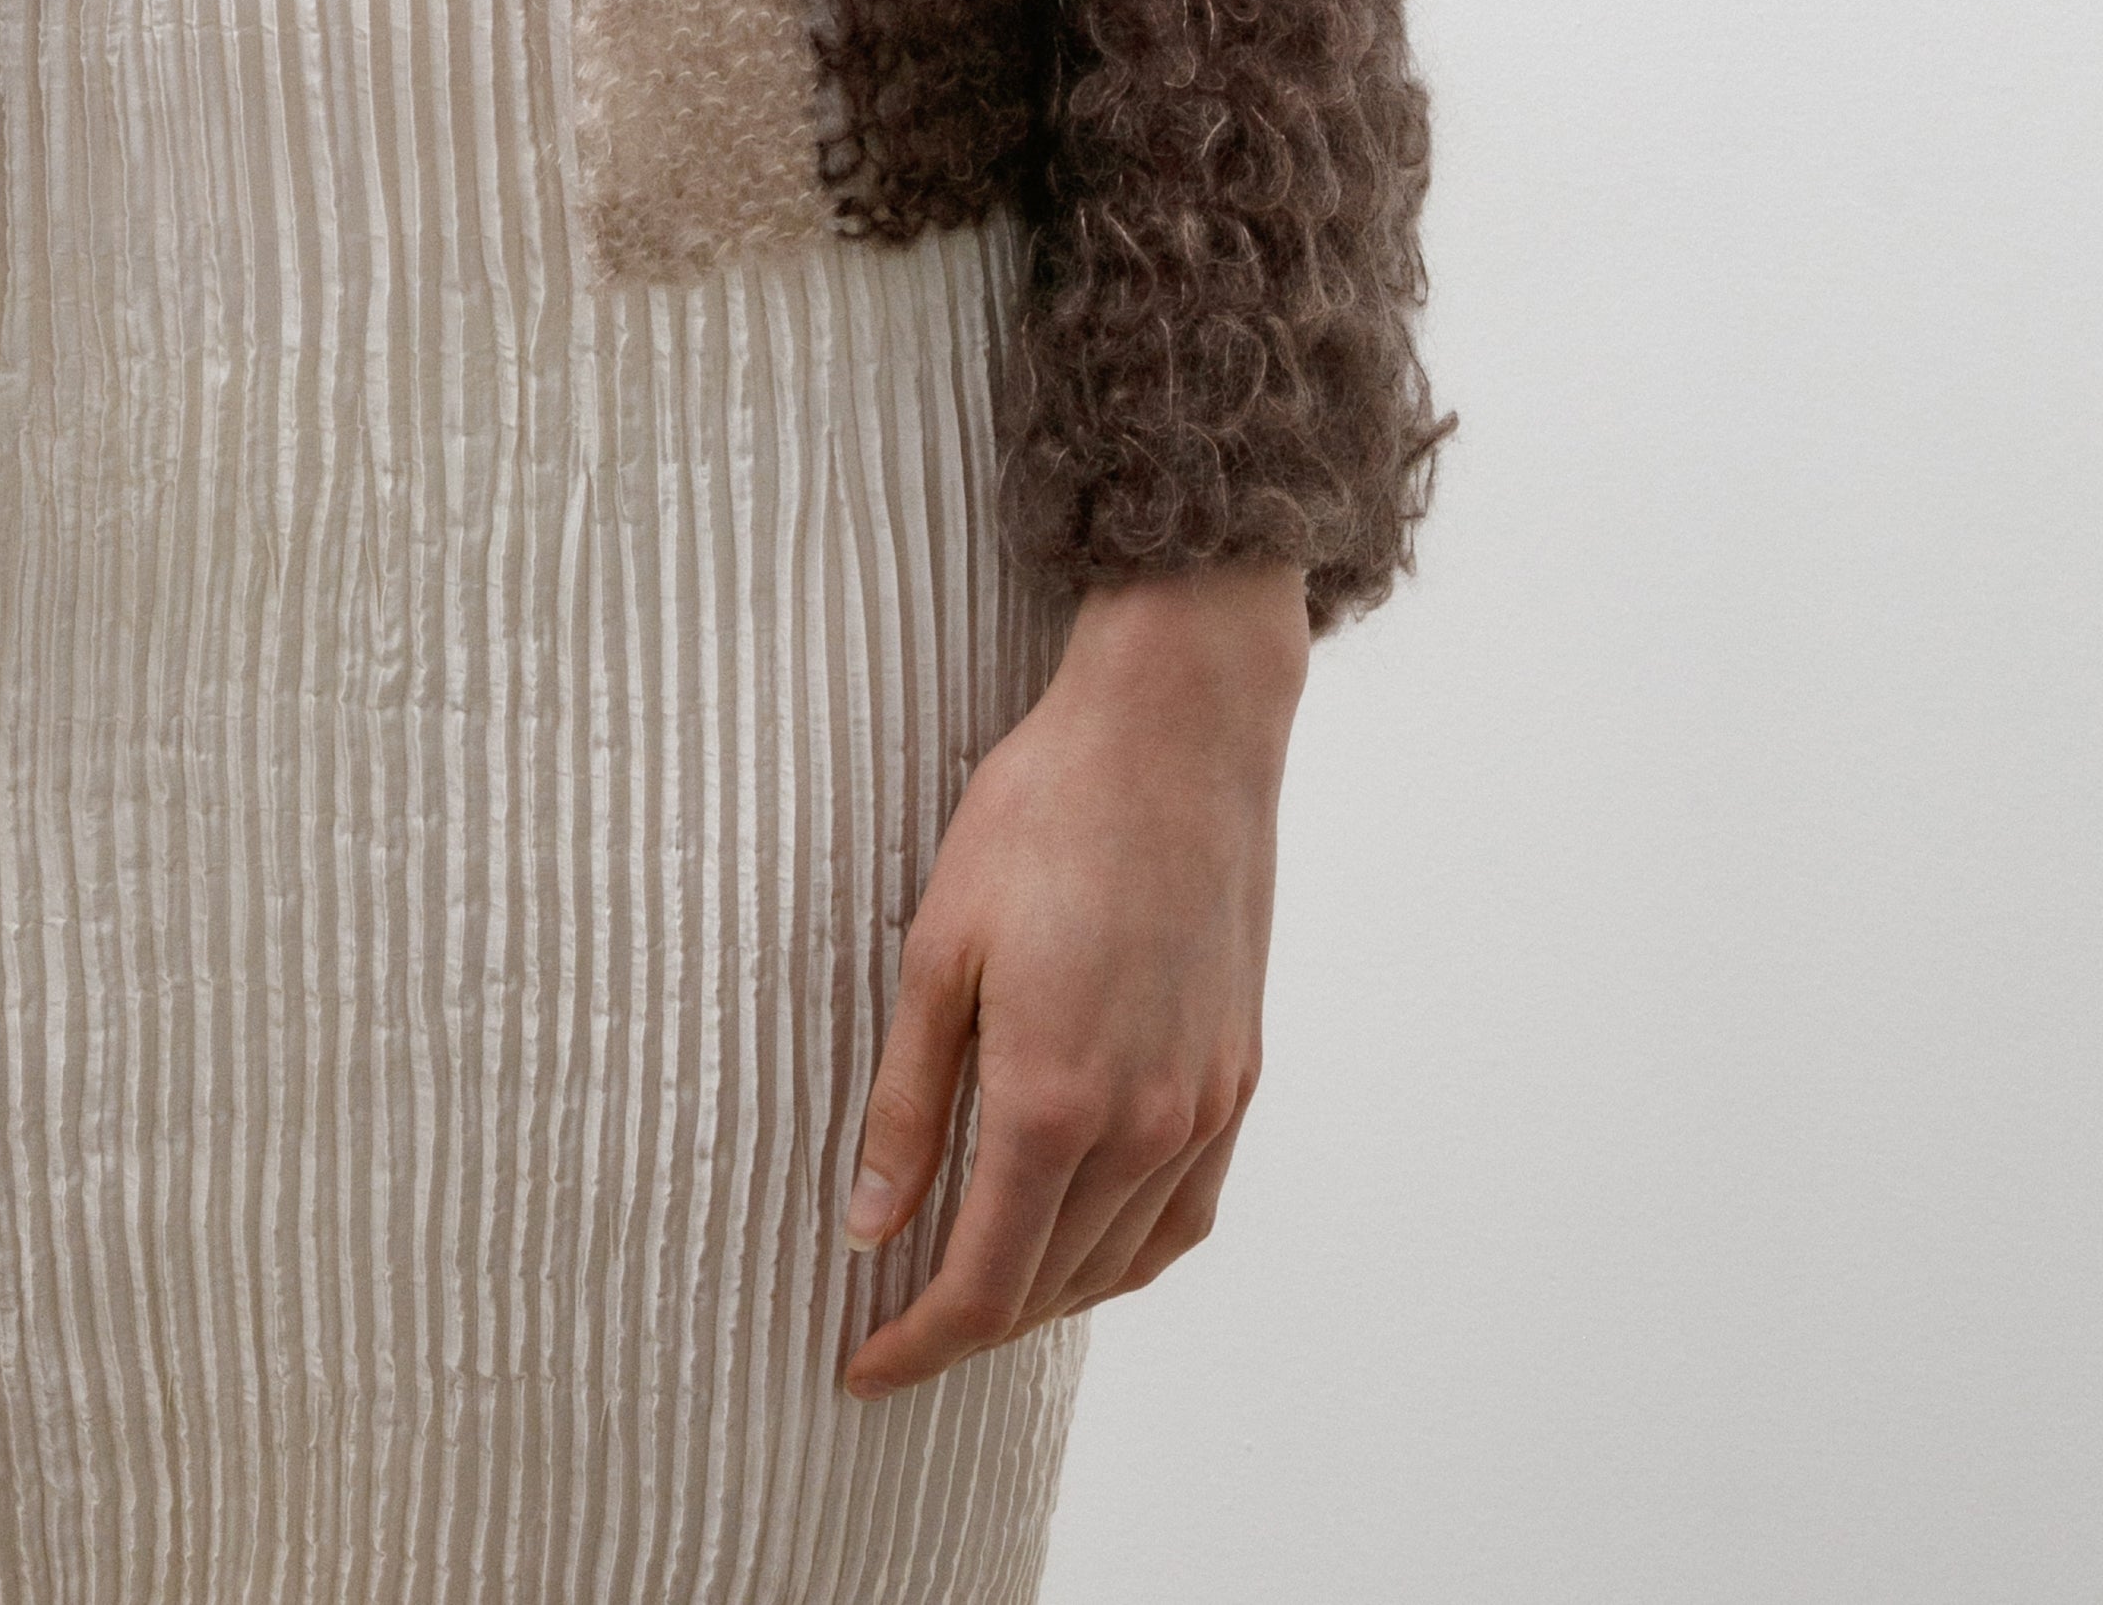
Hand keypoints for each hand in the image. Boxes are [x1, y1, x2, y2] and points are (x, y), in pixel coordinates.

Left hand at [840, 560, 1306, 1394]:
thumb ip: (907, 1102)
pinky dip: (1128, 1254)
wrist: (1176, 732)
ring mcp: (1202, 1106)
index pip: (982, 1282)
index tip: (864, 1370)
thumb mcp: (938, 948)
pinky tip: (1086, 1241)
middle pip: (1049, 1286)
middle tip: (900, 1329)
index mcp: (1054, 1102)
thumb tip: (871, 1226)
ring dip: (1047, 1298)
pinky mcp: (1238, 1075)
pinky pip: (1185, 1214)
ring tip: (979, 1292)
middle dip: (970, 1326)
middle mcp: (1142, 1127)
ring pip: (1121, 1262)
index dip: (919, 1344)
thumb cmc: (1042, 815)